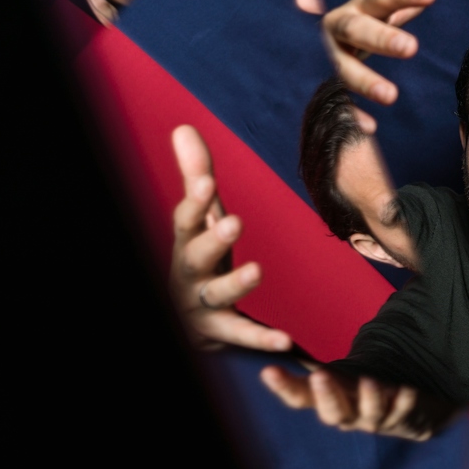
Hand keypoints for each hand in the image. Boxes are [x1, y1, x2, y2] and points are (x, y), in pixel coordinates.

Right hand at [169, 125, 292, 351]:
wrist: (186, 319)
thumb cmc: (199, 259)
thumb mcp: (198, 220)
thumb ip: (195, 179)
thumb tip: (184, 128)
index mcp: (186, 243)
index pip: (186, 219)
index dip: (195, 201)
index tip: (207, 181)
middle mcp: (188, 274)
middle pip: (195, 256)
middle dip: (213, 240)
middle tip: (234, 222)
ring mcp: (201, 305)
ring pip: (216, 295)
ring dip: (235, 283)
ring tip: (256, 271)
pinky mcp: (220, 333)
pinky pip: (241, 335)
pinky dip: (261, 338)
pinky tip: (285, 340)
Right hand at [259, 364, 447, 439]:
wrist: (405, 416)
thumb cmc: (360, 393)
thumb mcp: (335, 382)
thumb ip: (310, 367)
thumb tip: (277, 343)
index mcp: (327, 403)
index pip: (299, 399)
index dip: (283, 387)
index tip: (267, 371)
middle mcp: (348, 415)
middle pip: (332, 413)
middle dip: (326, 395)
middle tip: (319, 376)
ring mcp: (375, 420)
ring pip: (370, 414)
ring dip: (369, 398)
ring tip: (370, 381)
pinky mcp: (401, 418)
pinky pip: (403, 412)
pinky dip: (405, 401)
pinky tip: (406, 389)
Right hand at [294, 0, 468, 110]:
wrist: (318, 41)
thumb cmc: (374, 18)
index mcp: (365, 3)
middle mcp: (342, 26)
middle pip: (359, 28)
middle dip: (382, 38)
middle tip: (411, 48)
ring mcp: (331, 56)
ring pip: (344, 66)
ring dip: (364, 81)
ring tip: (391, 96)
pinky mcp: (327, 84)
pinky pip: (337, 101)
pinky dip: (352, 114)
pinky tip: (369, 127)